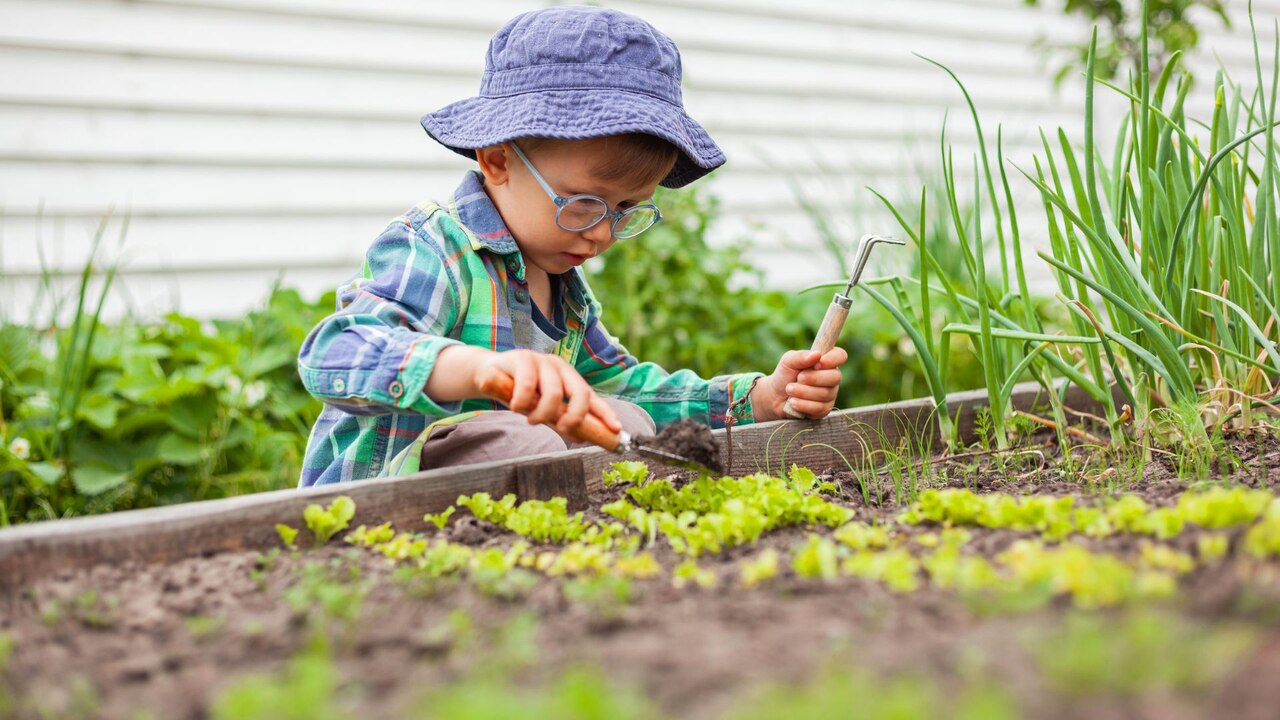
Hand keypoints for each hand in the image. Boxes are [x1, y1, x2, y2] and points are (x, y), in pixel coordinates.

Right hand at [474, 349, 621, 436]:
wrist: (486, 373)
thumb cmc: (517, 391)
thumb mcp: (541, 407)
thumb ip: (559, 419)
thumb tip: (581, 437)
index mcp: (568, 378)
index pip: (592, 396)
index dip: (606, 413)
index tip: (616, 429)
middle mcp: (559, 367)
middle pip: (581, 392)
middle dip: (575, 417)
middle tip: (561, 429)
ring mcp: (542, 361)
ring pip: (554, 392)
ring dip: (543, 413)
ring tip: (531, 419)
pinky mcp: (522, 358)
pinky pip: (527, 385)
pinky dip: (522, 401)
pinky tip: (515, 406)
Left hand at [751, 347, 848, 420]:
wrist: (775, 397)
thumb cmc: (784, 376)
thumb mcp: (788, 361)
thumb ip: (801, 356)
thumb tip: (817, 354)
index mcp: (826, 361)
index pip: (840, 356)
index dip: (831, 359)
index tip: (816, 364)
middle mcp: (831, 378)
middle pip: (835, 377)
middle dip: (814, 378)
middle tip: (798, 378)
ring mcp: (830, 394)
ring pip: (825, 394)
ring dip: (803, 391)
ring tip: (789, 389)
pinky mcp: (824, 410)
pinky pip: (819, 408)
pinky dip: (803, 404)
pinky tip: (793, 402)